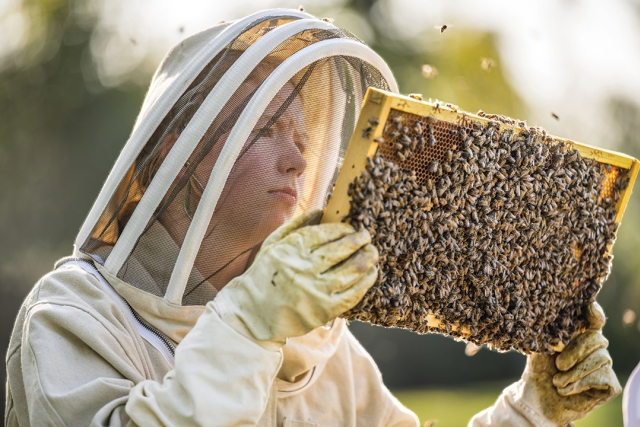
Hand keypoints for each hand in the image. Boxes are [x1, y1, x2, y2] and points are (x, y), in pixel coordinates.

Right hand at [212, 209, 377, 344]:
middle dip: (358, 240)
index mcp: (290, 249)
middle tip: (366, 236)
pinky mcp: (323, 311)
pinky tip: (370, 273)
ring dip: (367, 259)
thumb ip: (296, 225)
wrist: (250, 314)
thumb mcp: (272, 244)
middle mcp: (303, 268)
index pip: (325, 233)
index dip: (342, 229)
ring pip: (351, 271)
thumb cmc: (262, 275)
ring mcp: (315, 291)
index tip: (350, 228)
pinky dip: (365, 282)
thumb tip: (321, 210)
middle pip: (341, 250)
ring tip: (372, 252)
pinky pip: (352, 294)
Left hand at [520, 302, 621, 425]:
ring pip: (600, 358)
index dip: (594, 312)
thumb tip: (560, 337)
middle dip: (576, 351)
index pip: (593, 318)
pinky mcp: (610, 383)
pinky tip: (566, 389)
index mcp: (580, 333)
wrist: (541, 397)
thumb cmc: (540, 368)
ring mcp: (604, 364)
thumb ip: (550, 337)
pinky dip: (581, 383)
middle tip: (558, 364)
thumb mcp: (540, 349)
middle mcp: (595, 346)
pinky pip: (603, 376)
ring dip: (575, 372)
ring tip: (557, 381)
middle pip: (597, 338)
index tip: (589, 307)